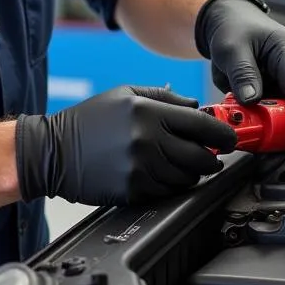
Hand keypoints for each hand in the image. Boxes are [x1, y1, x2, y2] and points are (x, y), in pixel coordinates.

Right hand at [15, 85, 237, 206]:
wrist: (55, 151)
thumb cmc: (90, 120)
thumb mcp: (125, 93)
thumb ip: (164, 97)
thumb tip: (196, 106)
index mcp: (148, 111)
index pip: (200, 123)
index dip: (222, 132)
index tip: (230, 137)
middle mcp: (147, 139)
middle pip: (200, 155)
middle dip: (212, 156)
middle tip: (212, 154)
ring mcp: (140, 167)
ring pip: (188, 176)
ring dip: (194, 172)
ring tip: (186, 164)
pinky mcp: (133, 190)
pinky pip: (168, 191)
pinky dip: (174, 185)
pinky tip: (165, 175)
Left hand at [195, 0, 284, 164]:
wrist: (228, 22)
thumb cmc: (232, 28)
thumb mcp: (231, 47)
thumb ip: (242, 72)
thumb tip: (252, 100)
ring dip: (283, 140)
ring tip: (266, 162)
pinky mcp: (280, 91)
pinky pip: (280, 116)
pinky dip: (271, 133)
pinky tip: (260, 149)